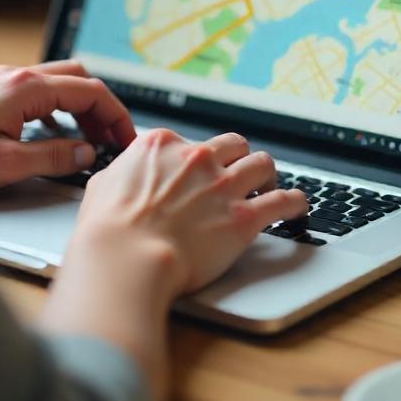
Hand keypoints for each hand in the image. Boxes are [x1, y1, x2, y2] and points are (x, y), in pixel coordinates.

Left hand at [0, 61, 136, 194]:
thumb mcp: (5, 165)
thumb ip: (54, 156)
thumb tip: (88, 153)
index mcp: (24, 88)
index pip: (90, 91)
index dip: (116, 116)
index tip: (126, 139)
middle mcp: (15, 78)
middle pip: (80, 78)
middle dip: (103, 106)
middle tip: (112, 138)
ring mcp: (2, 83)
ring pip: (60, 83)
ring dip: (82, 107)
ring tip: (91, 140)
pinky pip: (41, 93)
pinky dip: (60, 110)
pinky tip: (58, 135)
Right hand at [39, 129, 307, 400]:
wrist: (125, 260)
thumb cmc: (106, 233)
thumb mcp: (102, 187)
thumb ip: (124, 174)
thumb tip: (125, 175)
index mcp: (163, 146)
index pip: (191, 141)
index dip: (197, 159)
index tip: (199, 172)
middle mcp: (198, 158)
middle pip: (234, 145)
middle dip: (237, 159)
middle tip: (238, 176)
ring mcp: (224, 185)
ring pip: (262, 163)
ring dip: (267, 175)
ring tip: (268, 186)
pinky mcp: (244, 216)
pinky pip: (284, 200)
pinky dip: (295, 202)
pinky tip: (298, 207)